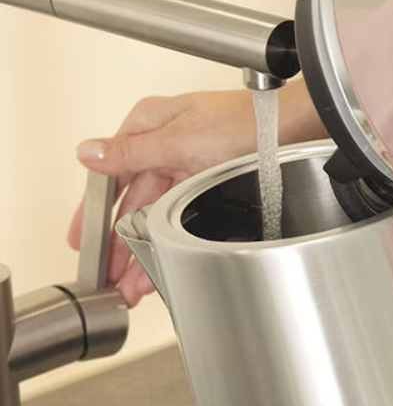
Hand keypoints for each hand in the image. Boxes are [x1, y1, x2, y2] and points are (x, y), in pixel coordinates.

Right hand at [68, 89, 257, 305]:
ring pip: (157, 215)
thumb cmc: (246, 122)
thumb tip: (89, 153)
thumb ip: (132, 152)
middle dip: (120, 243)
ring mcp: (189, 165)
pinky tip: (163, 262)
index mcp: (149, 125)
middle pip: (133, 202)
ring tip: (132, 284)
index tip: (83, 241)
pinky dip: (170, 242)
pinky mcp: (211, 182)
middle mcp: (166, 145)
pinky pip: (182, 218)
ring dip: (144, 250)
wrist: (295, 129)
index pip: (110, 175)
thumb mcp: (181, 140)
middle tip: (109, 276)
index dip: (95, 212)